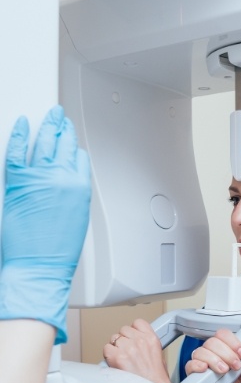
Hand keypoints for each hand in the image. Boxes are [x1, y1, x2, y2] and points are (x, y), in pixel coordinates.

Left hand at [0, 106, 90, 343]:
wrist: (39, 266)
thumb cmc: (58, 250)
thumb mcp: (77, 218)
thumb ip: (73, 194)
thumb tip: (65, 182)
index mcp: (79, 187)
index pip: (79, 158)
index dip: (74, 148)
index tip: (71, 141)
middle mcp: (61, 178)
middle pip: (63, 144)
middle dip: (62, 128)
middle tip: (61, 118)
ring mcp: (39, 177)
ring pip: (45, 142)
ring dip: (47, 126)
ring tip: (50, 116)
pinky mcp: (18, 181)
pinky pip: (18, 150)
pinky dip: (20, 134)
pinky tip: (23, 124)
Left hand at [103, 318, 172, 382]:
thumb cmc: (156, 378)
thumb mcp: (158, 354)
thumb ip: (146, 343)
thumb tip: (135, 340)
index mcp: (151, 338)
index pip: (137, 322)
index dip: (133, 330)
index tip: (132, 336)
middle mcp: (140, 340)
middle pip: (124, 330)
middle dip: (124, 339)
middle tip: (127, 352)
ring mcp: (128, 348)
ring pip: (114, 338)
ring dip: (116, 347)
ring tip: (122, 359)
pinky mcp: (117, 357)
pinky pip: (106, 348)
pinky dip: (108, 355)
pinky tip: (115, 362)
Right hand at [187, 328, 240, 382]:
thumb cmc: (227, 378)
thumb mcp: (240, 375)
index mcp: (222, 345)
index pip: (224, 334)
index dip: (233, 342)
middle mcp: (209, 349)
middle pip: (213, 342)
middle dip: (227, 354)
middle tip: (236, 365)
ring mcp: (199, 358)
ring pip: (202, 351)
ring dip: (215, 360)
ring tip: (224, 370)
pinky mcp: (191, 369)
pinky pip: (190, 363)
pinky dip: (197, 365)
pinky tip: (205, 368)